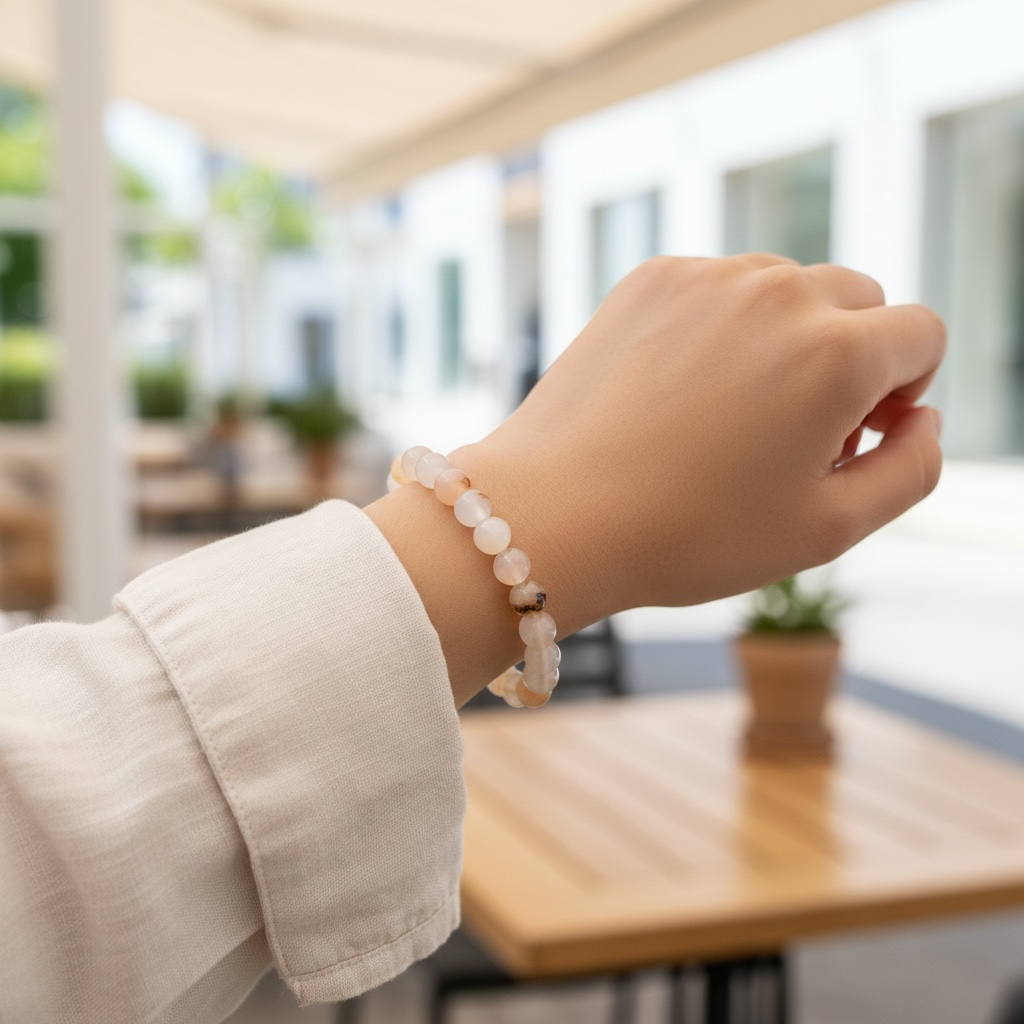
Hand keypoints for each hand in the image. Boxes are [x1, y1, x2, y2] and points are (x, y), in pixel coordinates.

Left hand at [453, 254, 944, 624]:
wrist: (554, 514)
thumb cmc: (689, 534)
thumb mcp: (829, 530)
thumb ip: (913, 469)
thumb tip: (925, 418)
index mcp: (838, 351)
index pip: (920, 334)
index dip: (903, 392)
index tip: (853, 438)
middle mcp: (779, 291)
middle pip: (859, 300)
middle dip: (851, 358)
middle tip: (797, 431)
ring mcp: (708, 276)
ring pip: (787, 287)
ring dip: (785, 337)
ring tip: (734, 413)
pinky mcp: (649, 278)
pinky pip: (719, 287)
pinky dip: (721, 326)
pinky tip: (682, 390)